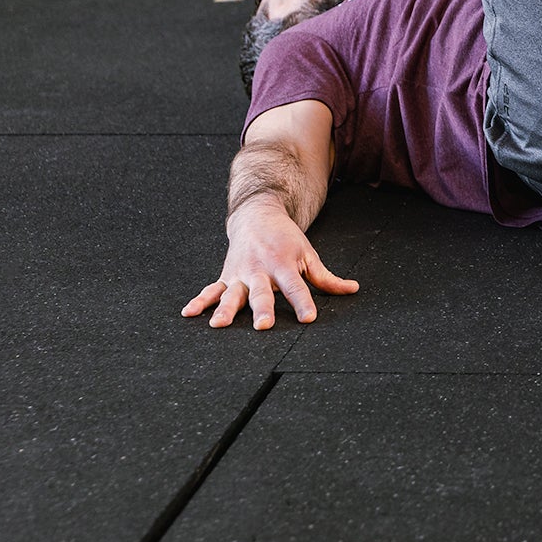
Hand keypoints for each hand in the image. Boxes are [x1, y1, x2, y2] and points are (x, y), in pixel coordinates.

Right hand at [181, 202, 359, 329]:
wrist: (257, 216)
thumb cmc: (286, 240)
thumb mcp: (308, 254)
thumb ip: (326, 278)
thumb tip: (352, 290)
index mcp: (284, 266)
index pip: (297, 288)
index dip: (303, 303)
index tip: (308, 318)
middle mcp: (261, 271)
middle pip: (262, 293)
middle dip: (262, 309)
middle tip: (263, 325)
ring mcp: (240, 274)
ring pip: (232, 294)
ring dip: (225, 309)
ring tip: (218, 324)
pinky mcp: (226, 276)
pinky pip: (211, 290)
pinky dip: (199, 301)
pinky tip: (188, 313)